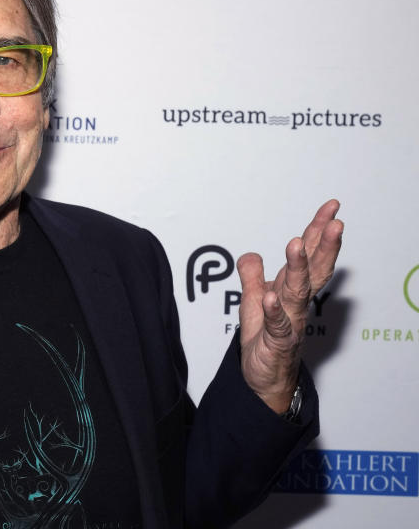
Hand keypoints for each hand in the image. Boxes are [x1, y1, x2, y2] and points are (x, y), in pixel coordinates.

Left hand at [237, 200, 342, 413]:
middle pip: (313, 270)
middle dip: (323, 245)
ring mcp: (289, 322)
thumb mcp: (252, 302)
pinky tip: (270, 297)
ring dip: (297, 268)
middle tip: (334, 222)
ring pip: (296, 293)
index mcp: (291, 290)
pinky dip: (273, 311)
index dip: (318, 231)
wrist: (263, 379)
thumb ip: (253, 278)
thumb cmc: (264, 340)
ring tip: (296, 244)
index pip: (309, 256)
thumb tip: (251, 254)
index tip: (331, 208)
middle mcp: (295, 303)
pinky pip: (276, 325)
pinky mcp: (277, 342)